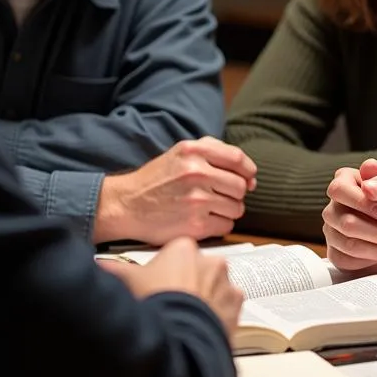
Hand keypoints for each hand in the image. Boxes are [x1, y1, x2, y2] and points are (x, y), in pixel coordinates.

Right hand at [94, 137, 257, 244]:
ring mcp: (196, 200)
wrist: (126, 205)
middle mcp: (196, 172)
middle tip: (223, 196)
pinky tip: (205, 220)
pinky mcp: (194, 225)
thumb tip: (249, 174)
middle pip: (241, 186)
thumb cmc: (157, 179)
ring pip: (237, 208)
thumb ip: (215, 153)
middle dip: (237, 193)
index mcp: (194, 151)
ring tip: (211, 208)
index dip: (249, 171)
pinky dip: (220, 225)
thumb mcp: (181, 152)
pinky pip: (226, 226)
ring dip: (229, 210)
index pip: (238, 159)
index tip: (249, 178)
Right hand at [100, 236, 243, 331]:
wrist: (177, 337)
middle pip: (197, 271)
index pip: (175, 256)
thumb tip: (97, 265)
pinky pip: (228, 308)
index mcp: (184, 249)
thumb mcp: (126, 283)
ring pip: (214, 289)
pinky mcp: (237, 306)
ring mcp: (227, 283)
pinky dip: (218, 316)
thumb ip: (112, 269)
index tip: (156, 287)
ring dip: (203, 300)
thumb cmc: (153, 304)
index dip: (163, 273)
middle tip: (169, 305)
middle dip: (186, 285)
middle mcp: (211, 261)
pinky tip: (199, 326)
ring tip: (183, 320)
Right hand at [322, 158, 376, 274]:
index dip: (361, 204)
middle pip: (345, 222)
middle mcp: (336, 204)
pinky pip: (346, 259)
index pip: (339, 190)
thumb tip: (367, 186)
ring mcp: (333, 229)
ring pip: (347, 243)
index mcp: (348, 181)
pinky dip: (371, 259)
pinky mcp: (336, 252)